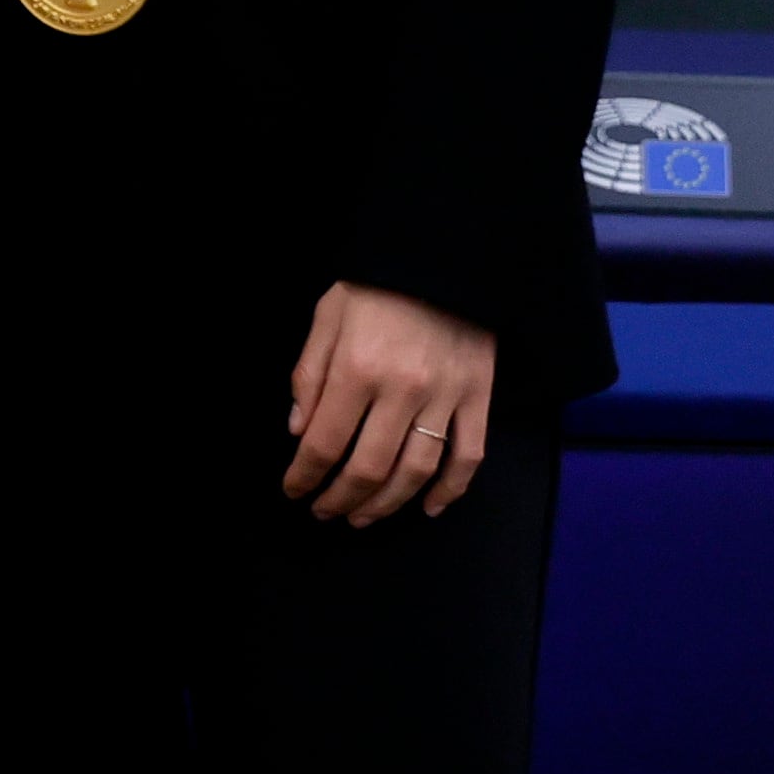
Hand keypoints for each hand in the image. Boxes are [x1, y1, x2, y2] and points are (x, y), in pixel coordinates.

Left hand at [282, 282, 496, 523]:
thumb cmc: (377, 285)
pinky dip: (450, 491)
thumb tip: (299, 430)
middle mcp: (403, 390)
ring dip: (386, 504)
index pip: (324, 442)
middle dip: (341, 498)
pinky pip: (468, 457)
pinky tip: (427, 508)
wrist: (445, 256)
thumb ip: (310, 374)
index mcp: (358, 368)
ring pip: (416, 471)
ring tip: (362, 516)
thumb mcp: (328, 316)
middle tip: (325, 511)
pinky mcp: (480, 398)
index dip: (305, 475)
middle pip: (369, 468)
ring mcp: (446, 397)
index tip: (294, 491)